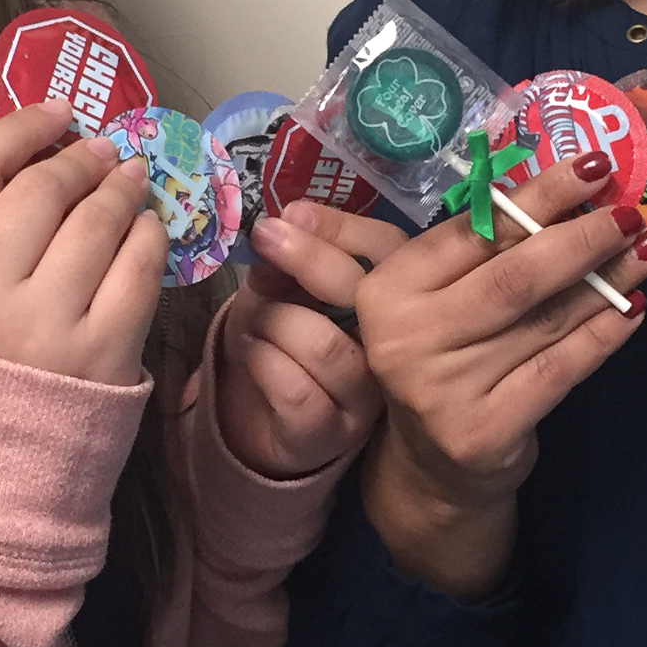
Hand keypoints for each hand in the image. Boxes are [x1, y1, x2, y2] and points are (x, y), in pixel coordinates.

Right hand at [0, 100, 166, 385]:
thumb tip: (29, 157)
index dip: (20, 126)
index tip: (54, 113)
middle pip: (41, 189)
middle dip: (78, 158)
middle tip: (100, 150)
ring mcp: (45, 324)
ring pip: (95, 222)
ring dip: (120, 189)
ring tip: (130, 178)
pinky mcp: (102, 354)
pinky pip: (138, 271)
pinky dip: (149, 236)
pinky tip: (148, 227)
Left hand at [214, 204, 409, 478]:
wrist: (258, 420)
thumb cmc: (278, 341)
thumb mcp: (278, 290)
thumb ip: (284, 263)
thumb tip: (279, 231)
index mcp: (390, 299)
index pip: (392, 252)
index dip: (345, 228)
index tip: (293, 213)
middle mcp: (393, 347)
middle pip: (370, 294)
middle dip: (310, 260)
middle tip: (267, 239)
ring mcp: (366, 396)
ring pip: (325, 344)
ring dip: (275, 321)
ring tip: (256, 323)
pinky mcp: (331, 433)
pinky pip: (295, 389)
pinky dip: (262, 361)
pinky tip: (253, 354)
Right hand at [267, 155, 646, 595]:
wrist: (432, 470)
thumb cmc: (435, 358)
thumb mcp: (417, 294)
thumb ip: (440, 232)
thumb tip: (468, 160)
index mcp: (386, 291)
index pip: (473, 232)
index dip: (536, 195)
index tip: (590, 164)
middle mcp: (406, 338)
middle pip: (512, 274)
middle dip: (580, 234)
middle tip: (633, 204)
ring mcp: (444, 390)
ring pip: (544, 320)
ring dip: (608, 278)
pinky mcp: (484, 432)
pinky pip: (558, 370)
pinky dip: (602, 335)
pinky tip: (635, 306)